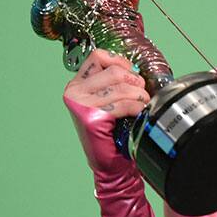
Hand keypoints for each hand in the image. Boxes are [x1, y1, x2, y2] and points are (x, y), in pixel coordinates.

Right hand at [63, 49, 149, 174]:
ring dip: (140, 95)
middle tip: (141, 93)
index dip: (120, 62)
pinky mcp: (91, 118)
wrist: (108, 160)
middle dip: (135, 81)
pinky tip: (139, 112)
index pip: (99, 56)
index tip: (131, 74)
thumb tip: (134, 67)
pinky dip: (137, 107)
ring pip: (122, 87)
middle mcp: (74, 91)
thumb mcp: (108, 98)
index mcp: (77, 83)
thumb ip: (114, 81)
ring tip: (142, 103)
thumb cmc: (111, 128)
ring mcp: (81, 105)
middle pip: (115, 71)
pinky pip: (123, 104)